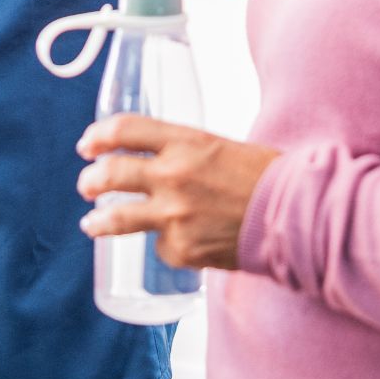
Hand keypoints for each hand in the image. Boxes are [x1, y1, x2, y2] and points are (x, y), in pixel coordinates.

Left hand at [76, 115, 278, 270]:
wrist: (292, 215)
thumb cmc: (262, 176)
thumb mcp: (216, 146)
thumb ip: (181, 151)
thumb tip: (151, 161)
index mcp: (183, 141)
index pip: (123, 129)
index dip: (98, 136)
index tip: (88, 144)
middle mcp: (172, 175)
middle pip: (110, 174)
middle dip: (90, 181)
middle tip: (87, 185)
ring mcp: (173, 215)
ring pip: (116, 218)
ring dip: (98, 221)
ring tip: (91, 223)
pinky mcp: (182, 249)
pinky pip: (160, 246)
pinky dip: (166, 244)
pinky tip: (181, 242)